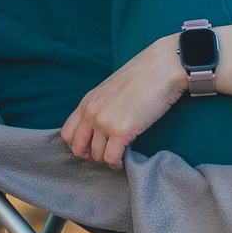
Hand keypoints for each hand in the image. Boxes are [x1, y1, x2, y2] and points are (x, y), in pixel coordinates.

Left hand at [61, 35, 185, 169]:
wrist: (163, 67)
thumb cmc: (144, 76)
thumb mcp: (112, 89)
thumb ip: (101, 106)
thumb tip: (103, 126)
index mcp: (87, 101)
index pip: (68, 133)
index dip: (79, 145)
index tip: (93, 147)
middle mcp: (91, 112)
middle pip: (78, 148)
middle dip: (91, 157)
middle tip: (106, 156)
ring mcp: (104, 122)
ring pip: (97, 156)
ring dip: (107, 161)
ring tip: (120, 158)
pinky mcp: (122, 130)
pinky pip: (112, 158)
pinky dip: (118, 165)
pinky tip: (126, 161)